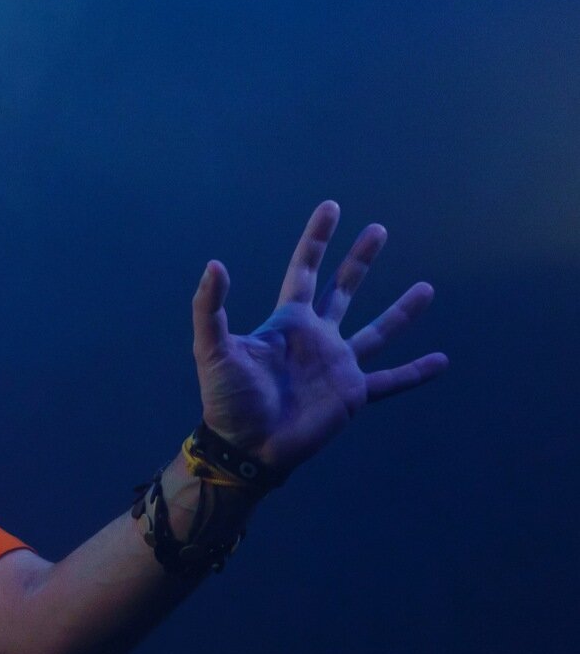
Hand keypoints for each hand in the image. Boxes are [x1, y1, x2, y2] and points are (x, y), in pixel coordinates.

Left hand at [190, 201, 448, 470]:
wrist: (246, 445)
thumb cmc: (226, 398)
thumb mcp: (211, 348)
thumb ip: (210, 307)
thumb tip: (215, 265)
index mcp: (287, 323)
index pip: (304, 270)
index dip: (316, 240)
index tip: (331, 208)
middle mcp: (317, 338)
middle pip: (343, 289)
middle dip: (359, 260)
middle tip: (379, 230)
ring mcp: (338, 365)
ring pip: (377, 330)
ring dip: (401, 312)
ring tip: (427, 288)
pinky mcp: (352, 394)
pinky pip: (392, 381)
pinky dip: (416, 372)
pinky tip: (442, 361)